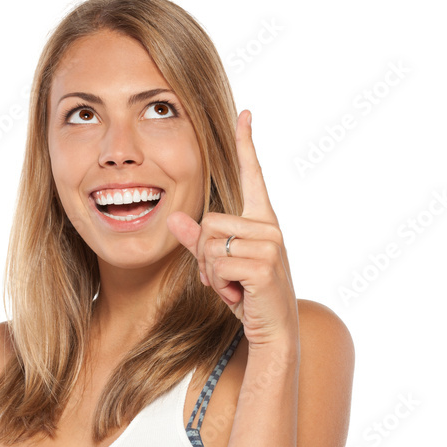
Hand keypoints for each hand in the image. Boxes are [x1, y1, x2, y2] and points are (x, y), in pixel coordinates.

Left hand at [166, 109, 297, 349]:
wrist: (273, 333)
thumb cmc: (248, 298)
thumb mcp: (220, 267)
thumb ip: (197, 241)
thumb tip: (174, 217)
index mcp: (262, 221)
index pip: (252, 176)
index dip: (246, 145)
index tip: (244, 113)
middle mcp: (269, 227)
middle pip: (208, 222)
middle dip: (203, 256)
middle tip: (223, 279)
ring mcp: (270, 244)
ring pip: (210, 245)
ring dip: (211, 274)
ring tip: (233, 288)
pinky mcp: (263, 265)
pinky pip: (217, 265)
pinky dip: (219, 286)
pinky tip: (239, 296)